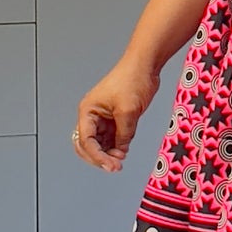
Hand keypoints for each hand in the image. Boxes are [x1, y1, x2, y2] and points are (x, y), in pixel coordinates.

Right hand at [72, 58, 160, 172]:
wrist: (145, 66)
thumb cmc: (132, 79)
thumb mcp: (127, 112)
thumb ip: (123, 135)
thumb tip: (120, 150)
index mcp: (88, 111)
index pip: (86, 141)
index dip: (97, 157)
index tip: (110, 166)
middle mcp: (92, 115)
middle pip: (88, 145)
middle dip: (100, 157)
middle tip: (114, 166)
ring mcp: (103, 117)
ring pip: (100, 143)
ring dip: (109, 153)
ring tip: (121, 158)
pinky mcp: (115, 118)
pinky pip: (111, 137)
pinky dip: (117, 146)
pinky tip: (124, 150)